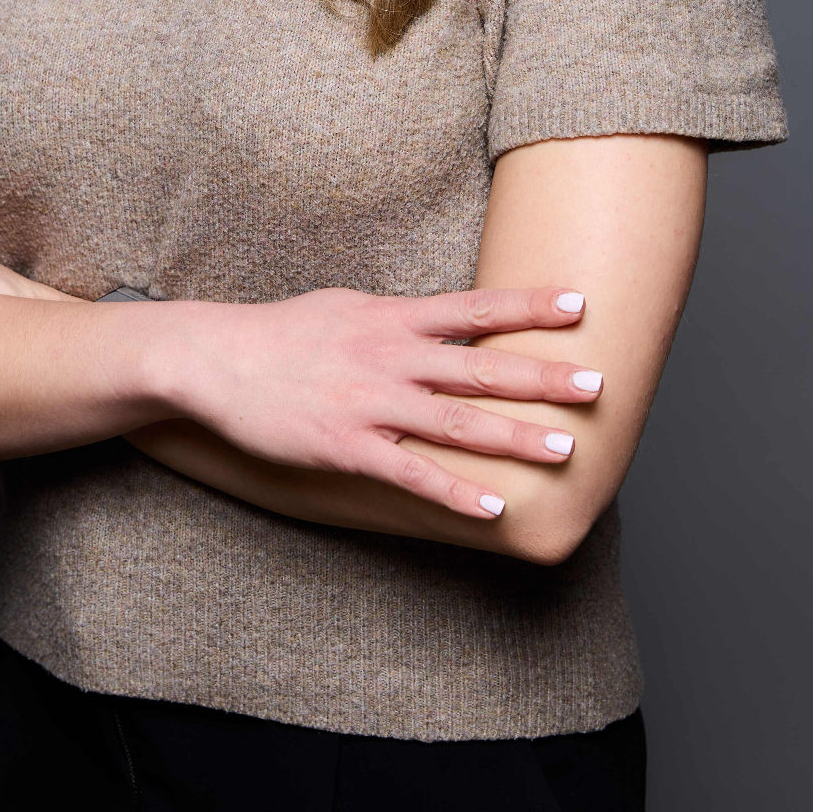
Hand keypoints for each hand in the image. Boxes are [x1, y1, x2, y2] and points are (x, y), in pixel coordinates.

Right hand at [153, 286, 602, 521]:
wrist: (216, 359)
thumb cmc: (283, 333)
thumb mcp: (346, 306)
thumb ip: (398, 318)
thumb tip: (443, 318)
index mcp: (392, 318)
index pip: (474, 308)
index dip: (528, 306)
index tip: (580, 304)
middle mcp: (389, 356)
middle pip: (479, 367)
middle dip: (541, 377)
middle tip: (596, 384)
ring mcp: (369, 403)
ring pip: (455, 422)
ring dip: (514, 437)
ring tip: (566, 449)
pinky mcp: (346, 446)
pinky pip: (411, 474)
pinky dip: (455, 491)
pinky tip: (494, 506)